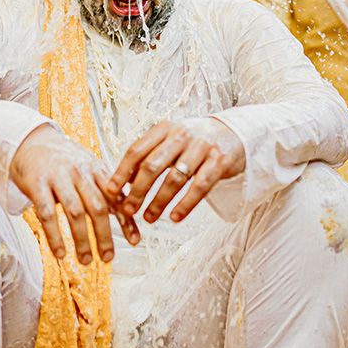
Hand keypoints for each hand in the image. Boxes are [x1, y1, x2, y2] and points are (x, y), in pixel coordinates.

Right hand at [11, 125, 138, 264]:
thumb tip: (129, 210)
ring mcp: (58, 177)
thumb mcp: (88, 166)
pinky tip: (60, 253)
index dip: (126, 221)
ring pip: (75, 213)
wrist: (30, 141)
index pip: (115, 197)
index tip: (135, 242)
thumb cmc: (64, 159)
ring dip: (82, 240)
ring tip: (86, 260)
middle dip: (104, 235)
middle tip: (107, 257)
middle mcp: (80, 172)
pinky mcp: (37, 184)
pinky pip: (47, 214)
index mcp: (96, 169)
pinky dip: (55, 236)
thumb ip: (105, 186)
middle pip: (97, 207)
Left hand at [105, 118, 245, 223]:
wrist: (236, 133)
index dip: (122, 172)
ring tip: (149, 218)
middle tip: (128, 210)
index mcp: (165, 129)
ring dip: (159, 202)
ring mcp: (202, 147)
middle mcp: (182, 135)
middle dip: (138, 191)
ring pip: (175, 178)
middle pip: (153, 165)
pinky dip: (186, 204)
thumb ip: (151, 156)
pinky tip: (175, 217)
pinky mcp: (220, 160)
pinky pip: (200, 187)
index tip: (111, 190)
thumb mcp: (172, 140)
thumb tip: (126, 183)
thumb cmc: (196, 141)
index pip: (137, 150)